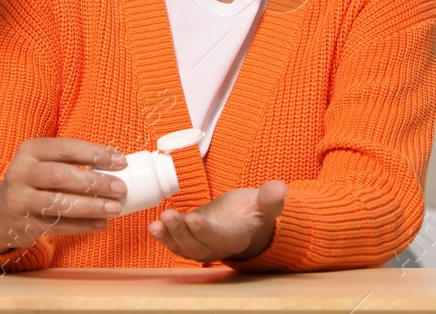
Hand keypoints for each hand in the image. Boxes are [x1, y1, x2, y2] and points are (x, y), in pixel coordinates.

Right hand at [0, 138, 126, 253]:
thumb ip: (71, 163)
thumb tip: (116, 169)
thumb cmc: (34, 181)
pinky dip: (83, 225)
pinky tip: (100, 224)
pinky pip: (58, 226)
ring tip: (114, 209)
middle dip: (95, 182)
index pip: (66, 148)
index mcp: (30, 150)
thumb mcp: (44, 163)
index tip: (120, 161)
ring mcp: (20, 200)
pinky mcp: (24, 224)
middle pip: (61, 175)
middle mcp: (21, 172)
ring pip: (59, 203)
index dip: (95, 154)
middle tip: (120, 188)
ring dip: (91, 206)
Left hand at [147, 180, 287, 262]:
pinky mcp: (190, 240)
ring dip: (170, 236)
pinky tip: (153, 227)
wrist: (245, 220)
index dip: (207, 232)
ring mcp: (203, 246)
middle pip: (198, 246)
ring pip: (184, 248)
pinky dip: (164, 238)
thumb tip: (281, 187)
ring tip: (158, 223)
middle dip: (182, 233)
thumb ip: (271, 197)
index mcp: (238, 236)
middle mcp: (218, 246)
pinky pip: (176, 244)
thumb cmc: (255, 210)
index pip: (221, 237)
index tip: (194, 220)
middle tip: (169, 216)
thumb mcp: (266, 202)